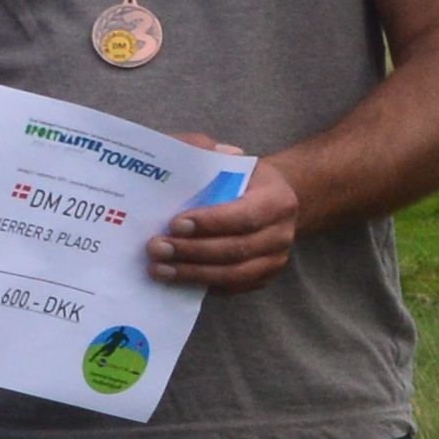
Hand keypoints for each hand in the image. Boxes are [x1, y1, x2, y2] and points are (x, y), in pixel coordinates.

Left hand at [146, 143, 309, 294]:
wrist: (271, 202)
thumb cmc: (243, 179)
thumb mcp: (231, 159)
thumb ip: (208, 152)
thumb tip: (190, 150)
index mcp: (278, 200)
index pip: (244, 216)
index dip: (210, 222)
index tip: (175, 223)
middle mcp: (282, 233)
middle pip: (236, 249)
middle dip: (192, 251)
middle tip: (156, 247)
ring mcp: (275, 260)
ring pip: (233, 275)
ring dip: (192, 273)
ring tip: (159, 268)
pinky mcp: (263, 278)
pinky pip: (232, 288)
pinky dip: (202, 284)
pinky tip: (176, 279)